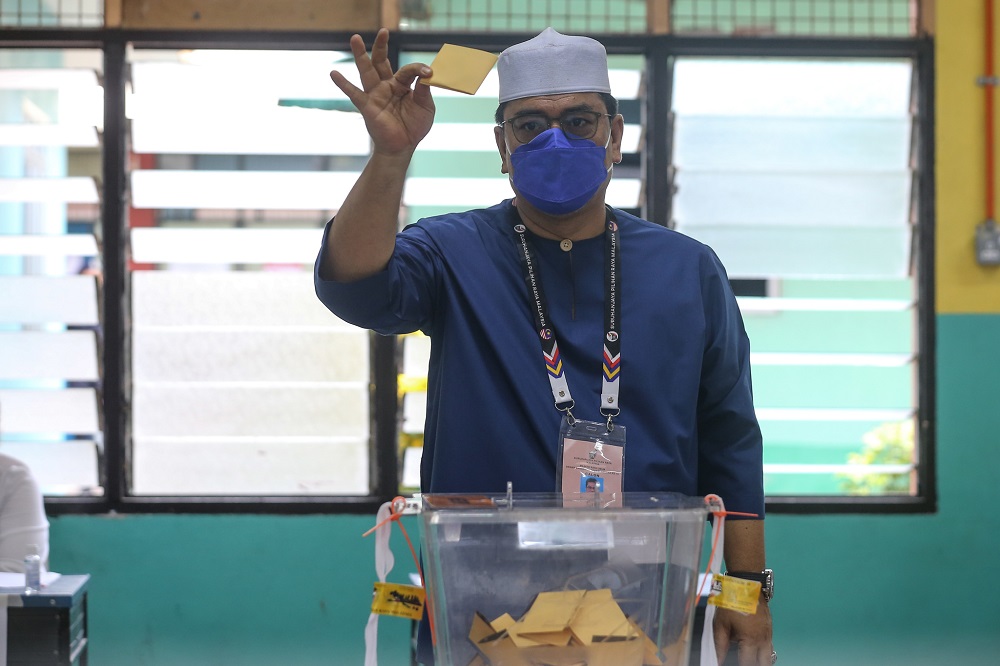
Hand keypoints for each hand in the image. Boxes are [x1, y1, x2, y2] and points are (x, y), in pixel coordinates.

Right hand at [330, 28, 435, 156]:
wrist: (403, 147)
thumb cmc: (414, 126)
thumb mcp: (425, 107)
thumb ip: (424, 90)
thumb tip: (427, 74)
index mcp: (401, 85)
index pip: (409, 70)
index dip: (419, 69)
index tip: (429, 72)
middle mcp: (386, 86)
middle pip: (381, 62)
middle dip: (381, 46)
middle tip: (383, 31)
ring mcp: (375, 95)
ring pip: (367, 71)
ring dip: (361, 55)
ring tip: (355, 38)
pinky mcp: (367, 107)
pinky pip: (354, 94)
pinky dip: (343, 84)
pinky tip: (333, 73)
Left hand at [713, 601, 773, 664]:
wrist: (745, 584)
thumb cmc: (731, 601)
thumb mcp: (721, 624)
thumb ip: (719, 645)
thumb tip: (717, 660)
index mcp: (751, 639)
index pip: (747, 663)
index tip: (732, 664)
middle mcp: (763, 639)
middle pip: (763, 664)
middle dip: (754, 665)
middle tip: (743, 662)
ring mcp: (769, 634)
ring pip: (768, 656)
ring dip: (760, 661)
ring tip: (747, 658)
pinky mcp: (770, 628)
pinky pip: (769, 646)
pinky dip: (762, 651)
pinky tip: (752, 649)